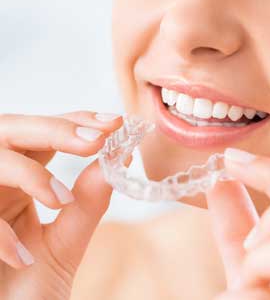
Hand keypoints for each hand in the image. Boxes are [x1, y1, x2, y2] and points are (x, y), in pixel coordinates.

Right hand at [0, 111, 122, 299]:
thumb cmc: (28, 290)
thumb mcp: (64, 245)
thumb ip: (89, 203)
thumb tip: (121, 158)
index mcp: (20, 181)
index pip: (46, 135)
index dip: (77, 121)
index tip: (114, 122)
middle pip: (13, 130)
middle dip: (56, 129)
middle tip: (97, 140)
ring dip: (29, 174)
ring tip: (62, 200)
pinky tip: (22, 258)